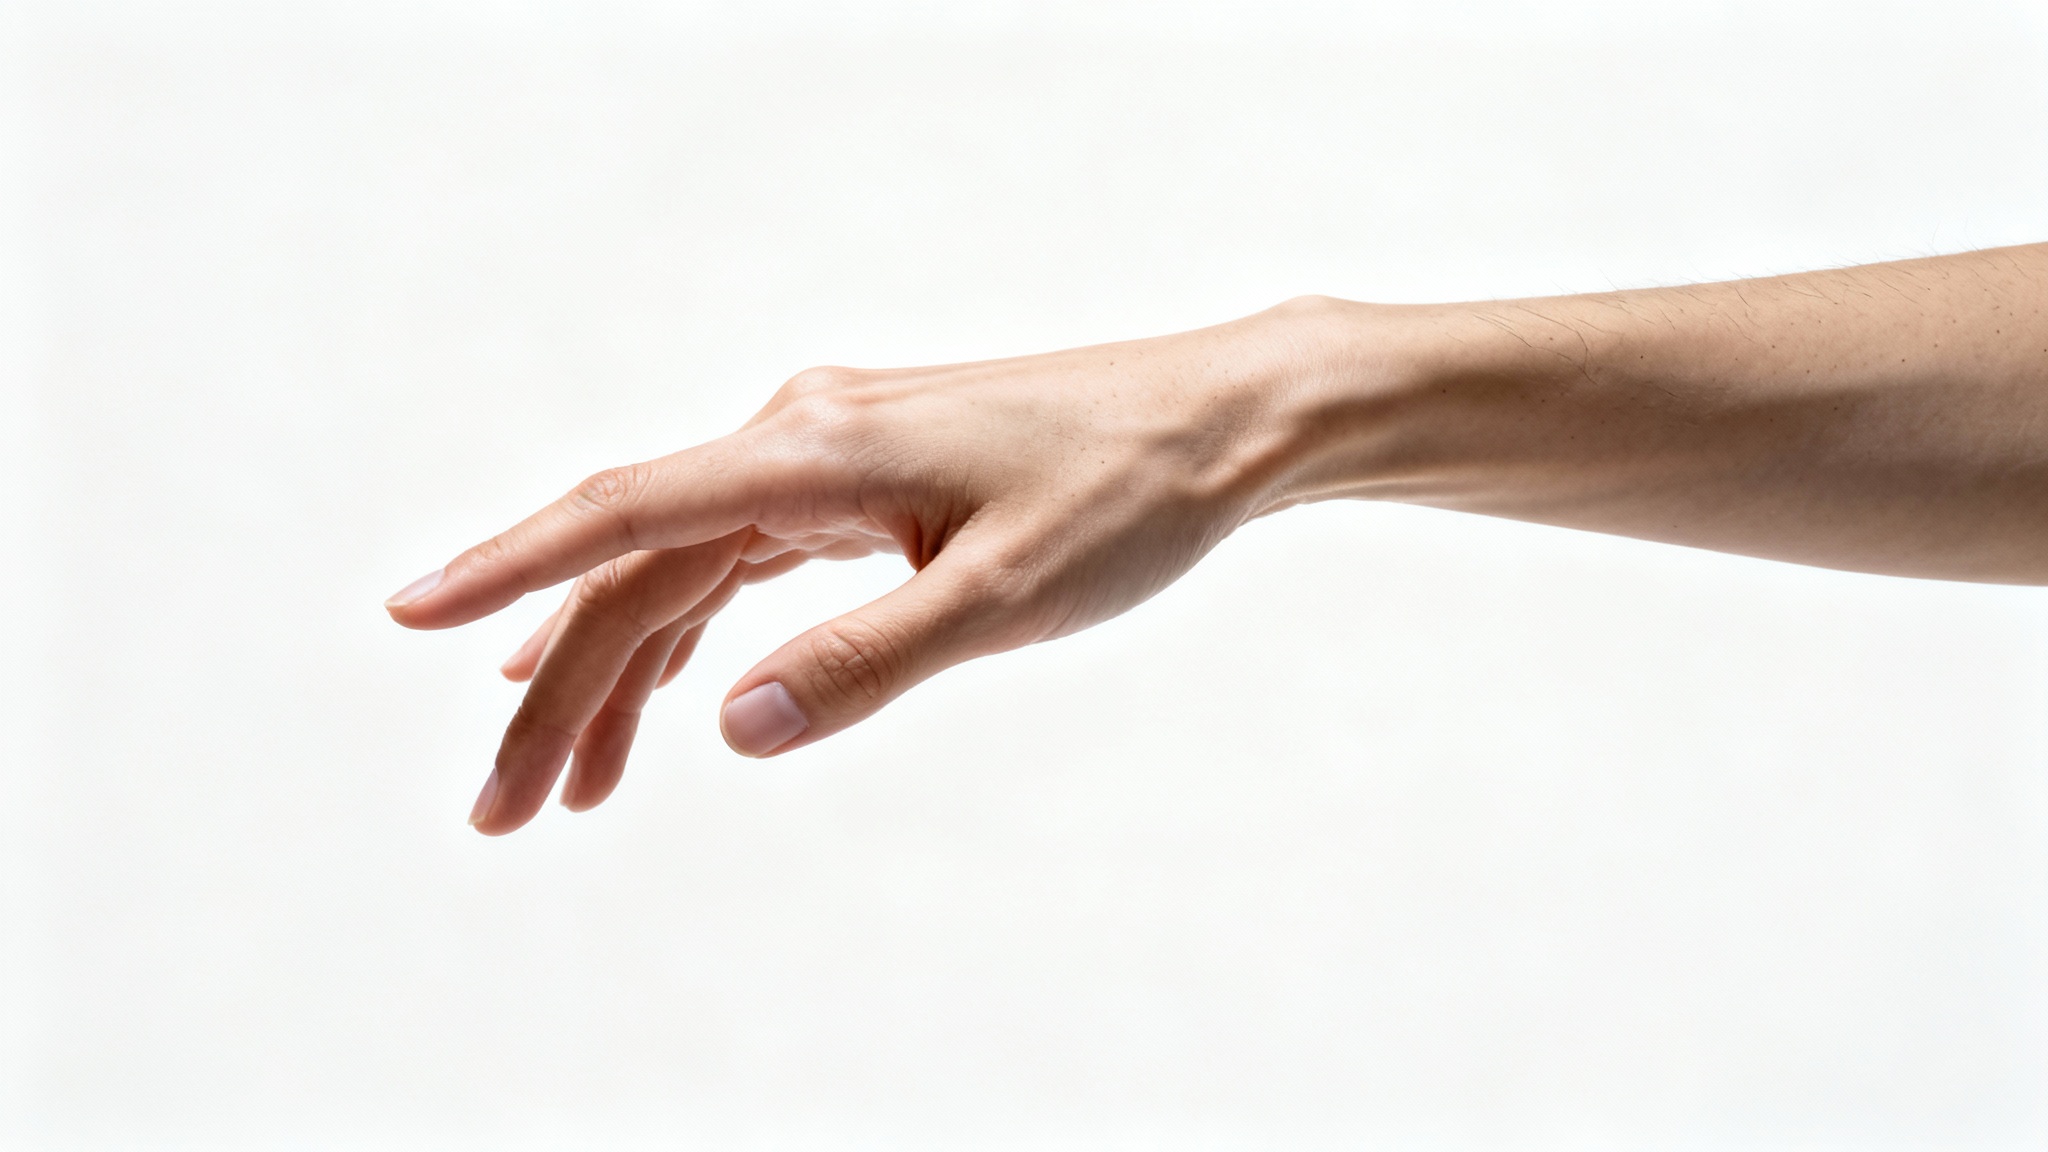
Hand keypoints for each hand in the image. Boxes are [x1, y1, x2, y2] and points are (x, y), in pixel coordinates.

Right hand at [385, 302, 1340, 834]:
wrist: (1217, 425)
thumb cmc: (1125, 497)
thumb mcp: (1004, 595)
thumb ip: (868, 661)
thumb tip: (731, 727)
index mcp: (815, 452)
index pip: (626, 514)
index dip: (509, 571)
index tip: (409, 616)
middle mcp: (799, 438)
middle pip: (638, 567)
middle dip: (559, 689)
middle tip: (501, 810)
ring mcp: (826, 457)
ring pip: (681, 568)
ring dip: (616, 671)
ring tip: (565, 786)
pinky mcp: (860, 482)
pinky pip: (738, 560)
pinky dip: (688, 631)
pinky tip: (662, 695)